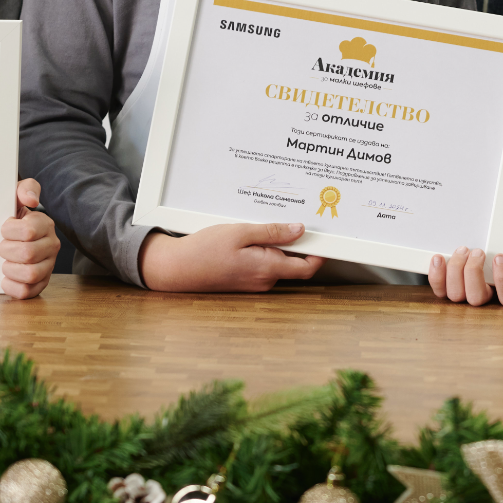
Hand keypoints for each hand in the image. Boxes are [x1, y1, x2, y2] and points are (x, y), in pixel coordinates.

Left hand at [0, 178, 58, 299]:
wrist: (12, 234)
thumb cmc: (12, 214)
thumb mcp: (16, 195)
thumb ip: (25, 189)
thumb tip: (31, 200)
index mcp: (45, 225)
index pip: (28, 231)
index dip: (9, 231)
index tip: (4, 228)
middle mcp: (52, 245)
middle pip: (28, 254)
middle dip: (7, 251)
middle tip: (3, 247)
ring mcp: (48, 266)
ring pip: (31, 275)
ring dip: (10, 269)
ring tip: (6, 262)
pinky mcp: (41, 283)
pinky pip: (28, 292)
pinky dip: (12, 287)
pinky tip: (7, 278)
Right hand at [139, 221, 324, 292]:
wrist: (177, 269)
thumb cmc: (205, 250)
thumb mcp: (241, 232)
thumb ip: (272, 232)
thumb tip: (299, 230)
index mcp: (267, 269)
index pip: (307, 268)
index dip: (320, 253)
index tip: (325, 236)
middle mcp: (265, 280)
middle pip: (295, 263)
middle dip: (297, 243)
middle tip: (293, 220)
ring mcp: (255, 283)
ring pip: (279, 263)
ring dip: (278, 246)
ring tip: (263, 226)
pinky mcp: (246, 280)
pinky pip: (264, 265)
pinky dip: (265, 251)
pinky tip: (251, 237)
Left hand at [429, 239, 502, 305]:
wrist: (482, 243)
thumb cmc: (500, 247)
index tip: (499, 257)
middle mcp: (484, 297)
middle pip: (477, 298)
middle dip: (474, 273)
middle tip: (477, 251)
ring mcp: (464, 295)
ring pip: (456, 295)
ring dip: (456, 270)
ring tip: (462, 250)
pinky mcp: (446, 289)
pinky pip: (439, 289)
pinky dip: (436, 274)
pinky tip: (439, 258)